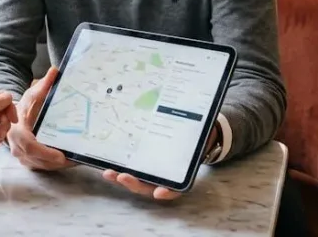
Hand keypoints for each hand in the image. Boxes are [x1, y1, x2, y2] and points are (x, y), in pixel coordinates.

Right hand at [6, 67, 74, 170]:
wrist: (11, 118)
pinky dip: (57, 165)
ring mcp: (24, 157)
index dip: (45, 152)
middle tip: (74, 160)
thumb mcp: (33, 95)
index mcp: (18, 132)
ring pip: (43, 166)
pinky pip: (44, 166)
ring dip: (59, 165)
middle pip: (38, 160)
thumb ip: (44, 85)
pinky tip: (71, 161)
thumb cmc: (24, 107)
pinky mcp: (30, 161)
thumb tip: (54, 71)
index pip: (30, 146)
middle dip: (57, 162)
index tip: (61, 155)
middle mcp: (18, 148)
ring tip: (76, 161)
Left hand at [100, 123, 216, 199]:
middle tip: (122, 177)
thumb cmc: (199, 136)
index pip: (176, 189)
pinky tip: (108, 167)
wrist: (195, 132)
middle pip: (149, 186)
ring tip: (109, 173)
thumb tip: (209, 126)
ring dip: (121, 178)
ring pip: (136, 180)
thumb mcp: (203, 136)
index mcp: (183, 173)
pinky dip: (120, 169)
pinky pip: (131, 169)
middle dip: (134, 184)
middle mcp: (166, 176)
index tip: (159, 192)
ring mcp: (153, 171)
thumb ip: (202, 136)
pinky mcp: (142, 163)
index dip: (168, 192)